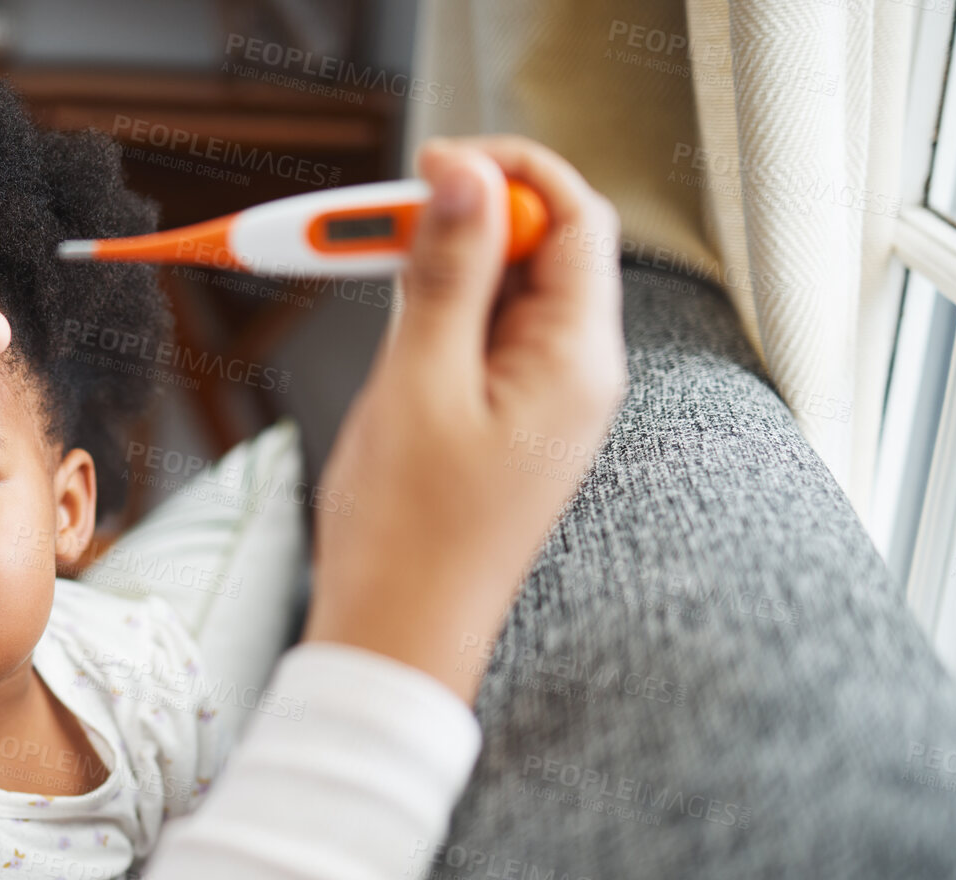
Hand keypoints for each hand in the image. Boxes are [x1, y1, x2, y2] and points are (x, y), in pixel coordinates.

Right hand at [302, 135, 626, 702]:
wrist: (397, 638)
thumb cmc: (409, 538)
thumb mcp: (418, 384)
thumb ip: (448, 274)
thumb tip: (468, 179)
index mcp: (576, 362)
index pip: (574, 218)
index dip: (507, 174)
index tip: (431, 165)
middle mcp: (575, 376)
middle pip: (543, 249)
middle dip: (467, 220)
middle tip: (382, 229)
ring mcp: (543, 401)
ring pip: (506, 293)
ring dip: (445, 270)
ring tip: (379, 294)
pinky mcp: (507, 423)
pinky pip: (485, 340)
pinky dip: (440, 318)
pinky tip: (395, 343)